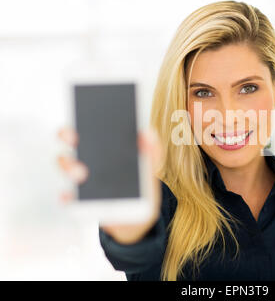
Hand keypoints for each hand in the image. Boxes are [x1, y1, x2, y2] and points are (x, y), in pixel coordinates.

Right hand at [56, 126, 162, 244]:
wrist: (140, 217)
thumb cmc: (142, 186)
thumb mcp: (151, 168)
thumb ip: (152, 151)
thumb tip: (147, 132)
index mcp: (105, 147)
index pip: (89, 126)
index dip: (84, 116)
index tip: (84, 112)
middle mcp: (88, 159)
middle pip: (70, 142)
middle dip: (68, 136)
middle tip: (75, 137)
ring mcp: (82, 180)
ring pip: (66, 167)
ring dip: (69, 167)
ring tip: (81, 173)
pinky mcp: (80, 201)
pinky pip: (67, 197)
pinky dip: (66, 197)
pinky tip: (70, 196)